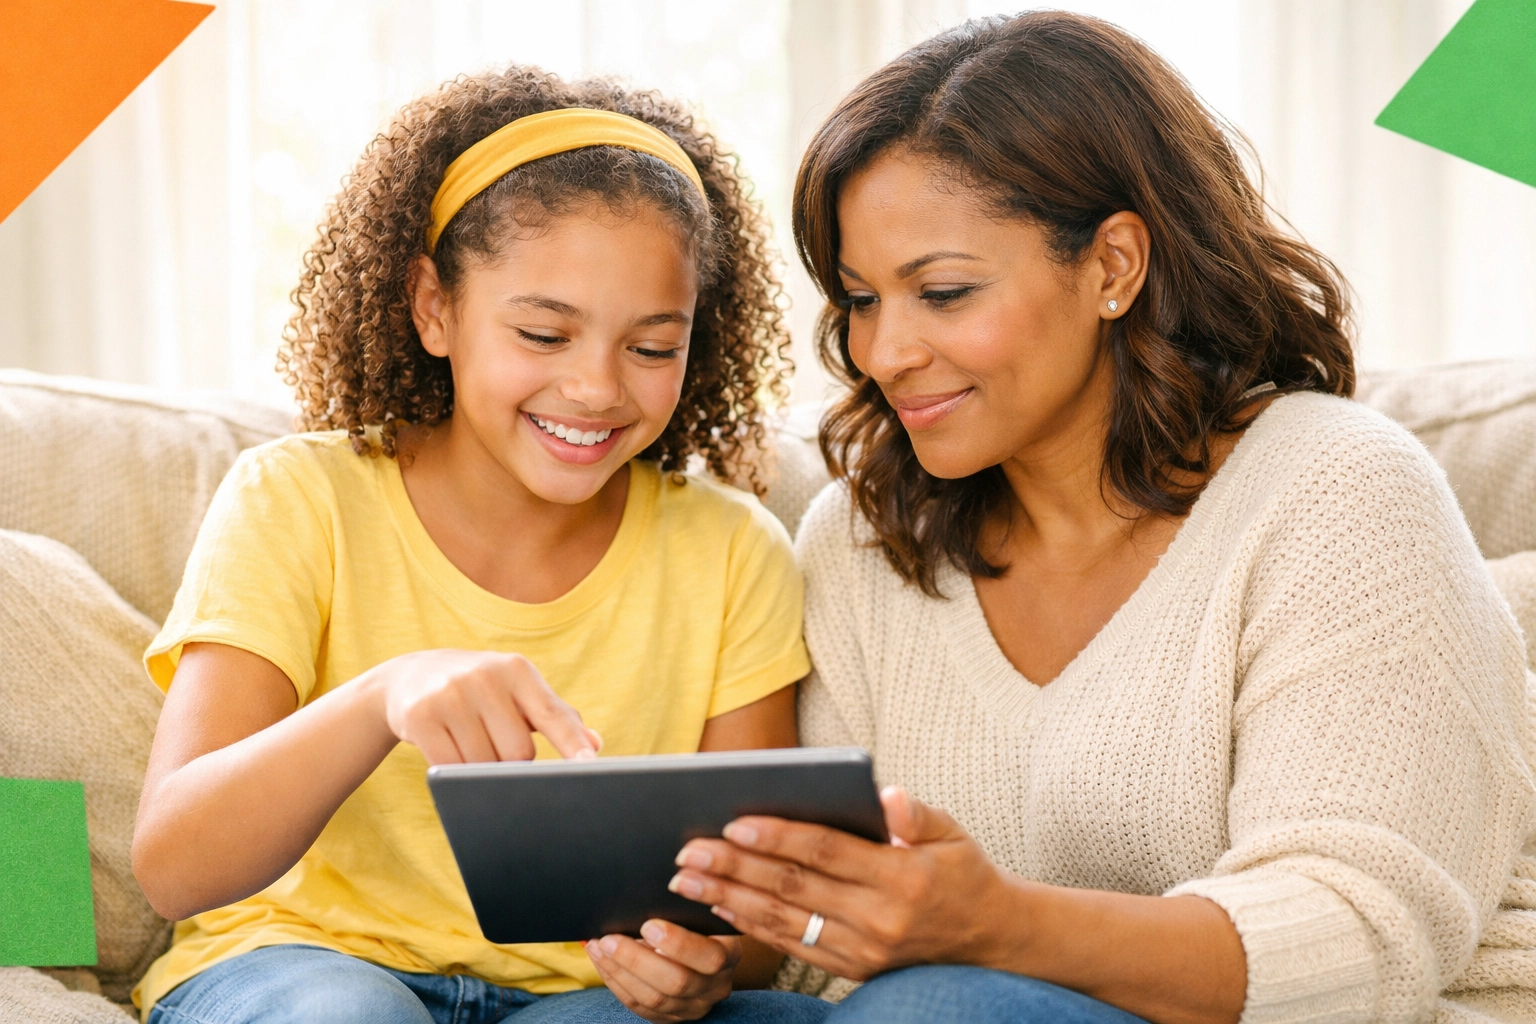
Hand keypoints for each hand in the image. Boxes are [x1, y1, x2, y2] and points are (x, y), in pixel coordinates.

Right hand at [367, 649, 600, 764]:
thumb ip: (557, 717)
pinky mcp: (419, 715)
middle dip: (513, 765)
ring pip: (483, 765)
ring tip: (469, 744)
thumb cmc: (481, 690)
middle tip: (496, 747)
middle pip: (518, 753)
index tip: (590, 765)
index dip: (572, 742)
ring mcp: (450, 694)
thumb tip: (595, 744)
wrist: (411, 675)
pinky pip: (449, 767)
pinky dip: (454, 772)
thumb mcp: (518, 691)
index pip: (551, 713)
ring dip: (482, 772)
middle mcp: (484, 676)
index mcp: (516, 670)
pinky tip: (449, 751)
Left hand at [585, 919, 739, 1021]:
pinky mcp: (670, 1017)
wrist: (704, 948)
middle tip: (610, 938)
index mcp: (729, 956)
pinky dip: (616, 983)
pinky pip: (639, 1006)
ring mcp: (693, 1006)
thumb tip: (644, 902)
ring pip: (653, 998)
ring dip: (620, 971)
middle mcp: (715, 987)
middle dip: (637, 959)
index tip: (648, 925)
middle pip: (676, 982)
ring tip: (599, 946)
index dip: (678, 943)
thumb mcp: (703, 913)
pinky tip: (602, 961)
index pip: (709, 957)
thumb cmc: (700, 920)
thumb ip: (685, 908)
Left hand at [668, 786, 1010, 980]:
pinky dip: (752, 927)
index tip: (734, 823)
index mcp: (902, 877)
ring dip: (730, 899)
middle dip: (736, 868)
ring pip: (784, 920)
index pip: (827, 852)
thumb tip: (883, 794)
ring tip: (687, 880)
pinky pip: (793, 945)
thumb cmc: (963, 872)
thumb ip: (915, 812)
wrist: (990, 939)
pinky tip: (720, 907)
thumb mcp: (953, 832)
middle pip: (794, 888)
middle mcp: (879, 919)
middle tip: (690, 851)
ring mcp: (863, 949)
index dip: (778, 837)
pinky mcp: (852, 968)